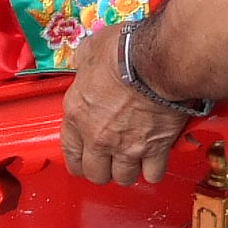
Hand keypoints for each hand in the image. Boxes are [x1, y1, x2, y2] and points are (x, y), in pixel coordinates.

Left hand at [61, 24, 190, 185]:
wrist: (157, 62)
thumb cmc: (123, 53)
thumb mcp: (90, 49)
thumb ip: (83, 59)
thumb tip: (82, 58)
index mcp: (77, 114)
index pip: (69, 154)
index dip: (77, 161)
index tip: (83, 160)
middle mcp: (98, 137)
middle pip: (95, 173)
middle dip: (102, 169)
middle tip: (109, 160)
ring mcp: (126, 146)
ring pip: (123, 178)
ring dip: (127, 171)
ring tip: (132, 161)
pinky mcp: (154, 148)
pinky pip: (152, 174)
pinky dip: (153, 170)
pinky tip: (154, 161)